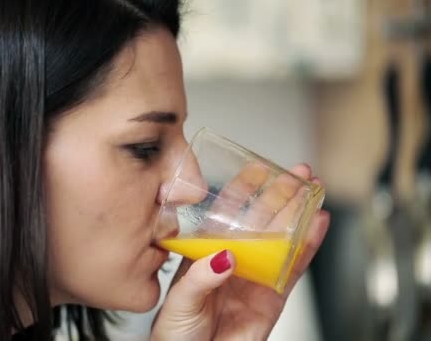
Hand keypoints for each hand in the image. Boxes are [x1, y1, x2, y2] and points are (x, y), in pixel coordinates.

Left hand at [151, 164, 329, 340]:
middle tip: (298, 174)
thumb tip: (225, 258)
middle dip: (280, 196)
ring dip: (298, 215)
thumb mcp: (180, 299)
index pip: (227, 215)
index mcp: (205, 253)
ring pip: (281, 239)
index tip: (257, 169)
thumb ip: (202, 277)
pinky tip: (316, 226)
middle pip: (261, 221)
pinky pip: (293, 269)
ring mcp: (255, 277)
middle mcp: (232, 260)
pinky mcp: (273, 299)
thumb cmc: (176, 334)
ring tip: (313, 191)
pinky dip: (307, 247)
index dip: (243, 191)